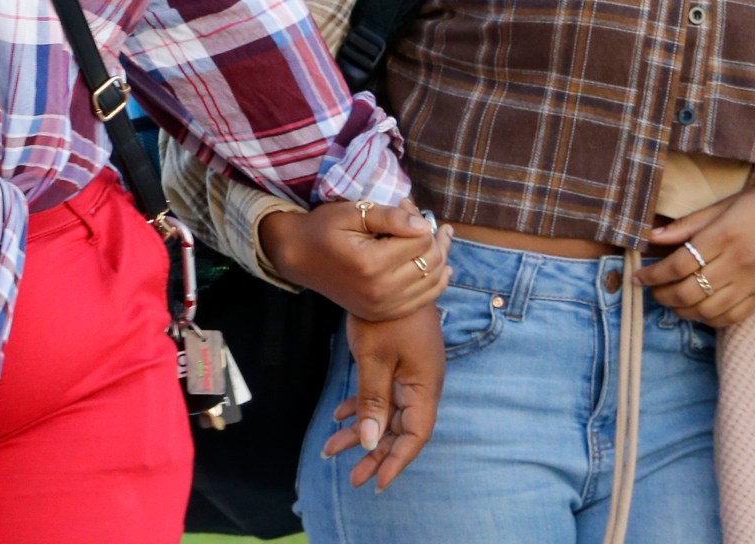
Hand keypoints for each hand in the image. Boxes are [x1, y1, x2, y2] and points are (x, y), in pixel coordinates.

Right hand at [260, 199, 453, 322]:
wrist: (299, 257)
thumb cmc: (323, 229)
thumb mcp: (351, 212)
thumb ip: (388, 217)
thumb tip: (424, 225)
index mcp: (370, 263)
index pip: (420, 241)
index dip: (420, 220)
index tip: (407, 207)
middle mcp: (379, 290)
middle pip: (430, 262)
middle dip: (436, 239)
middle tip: (427, 222)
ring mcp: (382, 307)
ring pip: (433, 282)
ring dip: (440, 259)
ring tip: (439, 239)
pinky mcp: (382, 313)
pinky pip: (423, 300)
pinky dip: (436, 282)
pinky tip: (439, 267)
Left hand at [321, 306, 444, 490]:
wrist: (393, 272)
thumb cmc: (384, 315)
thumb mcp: (374, 359)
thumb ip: (373, 401)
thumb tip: (370, 442)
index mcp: (423, 386)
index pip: (414, 435)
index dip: (396, 461)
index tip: (376, 482)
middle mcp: (421, 384)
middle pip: (399, 429)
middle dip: (374, 454)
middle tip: (351, 478)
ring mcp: (410, 373)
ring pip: (387, 413)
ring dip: (362, 432)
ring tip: (331, 449)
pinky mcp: (398, 363)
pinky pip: (381, 394)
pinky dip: (362, 407)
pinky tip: (339, 417)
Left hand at [641, 171, 754, 327]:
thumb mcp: (723, 205)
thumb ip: (687, 225)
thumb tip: (651, 237)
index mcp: (724, 236)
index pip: (678, 265)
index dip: (653, 275)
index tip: (638, 277)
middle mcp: (740, 263)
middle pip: (689, 291)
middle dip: (663, 295)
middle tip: (652, 290)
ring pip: (709, 310)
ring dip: (682, 311)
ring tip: (671, 302)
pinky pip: (733, 318)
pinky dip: (710, 319)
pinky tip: (698, 311)